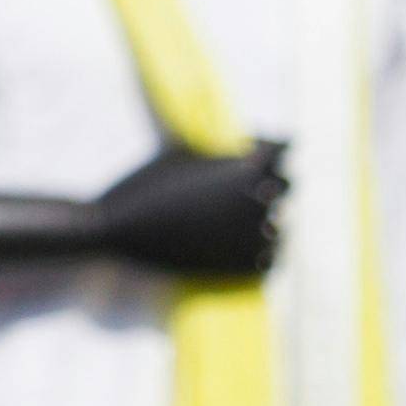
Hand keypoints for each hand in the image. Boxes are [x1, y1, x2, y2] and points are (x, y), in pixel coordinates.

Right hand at [87, 141, 287, 280]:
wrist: (118, 231)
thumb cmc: (144, 185)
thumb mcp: (178, 150)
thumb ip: (218, 144)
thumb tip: (242, 139)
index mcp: (247, 168)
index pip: (285, 148)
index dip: (269, 148)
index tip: (251, 151)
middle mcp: (260, 201)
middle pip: (287, 185)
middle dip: (268, 183)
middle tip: (240, 187)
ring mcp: (256, 236)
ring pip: (281, 224)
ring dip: (263, 221)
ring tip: (232, 221)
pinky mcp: (247, 266)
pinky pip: (270, 257)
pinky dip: (258, 252)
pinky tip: (234, 245)